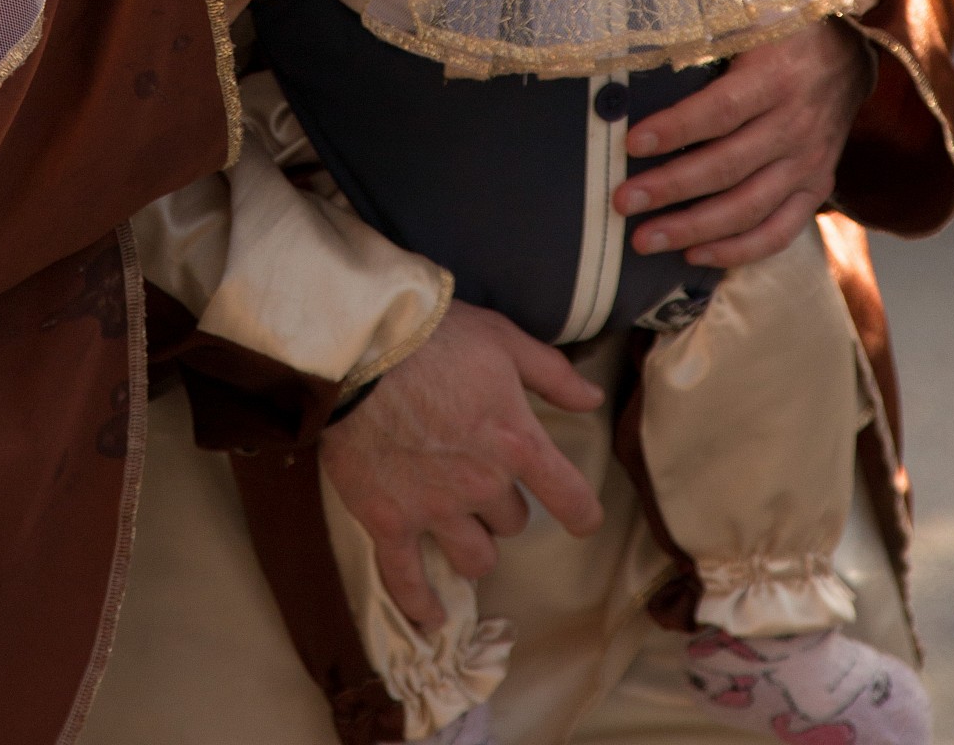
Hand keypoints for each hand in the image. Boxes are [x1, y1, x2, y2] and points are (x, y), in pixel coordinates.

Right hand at [319, 301, 603, 628]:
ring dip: (472, 544)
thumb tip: (593, 398)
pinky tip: (430, 618)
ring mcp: (434, 509)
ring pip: (474, 556)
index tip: (581, 519)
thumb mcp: (504, 340)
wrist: (359, 346)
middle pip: (512, 522)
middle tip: (475, 473)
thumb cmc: (435, 335)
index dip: (581, 513)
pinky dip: (419, 603)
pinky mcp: (388, 520)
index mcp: (517, 442)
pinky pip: (407, 579)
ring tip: (456, 526)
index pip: (570, 499)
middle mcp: (482, 485)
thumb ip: (553, 374)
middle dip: (500, 503)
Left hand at [611, 21, 872, 269]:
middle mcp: (795, 126)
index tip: (631, 142)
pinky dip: (737, 250)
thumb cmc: (781, 32)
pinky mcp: (816, 188)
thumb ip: (705, 30)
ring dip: (692, 229)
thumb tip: (641, 41)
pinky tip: (694, 255)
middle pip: (727, 167)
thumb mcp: (749, 16)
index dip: (675, 128)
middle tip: (623, 201)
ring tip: (643, 238)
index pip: (720, 110)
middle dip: (670, 188)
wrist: (847, 54)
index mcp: (776, 78)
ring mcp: (808, 163)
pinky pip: (779, 232)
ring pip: (748, 208)